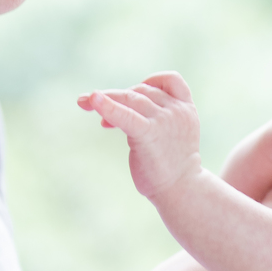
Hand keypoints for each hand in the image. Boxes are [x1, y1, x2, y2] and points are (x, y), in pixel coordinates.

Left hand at [77, 72, 201, 200]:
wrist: (182, 190)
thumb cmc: (171, 165)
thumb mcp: (173, 133)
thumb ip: (157, 117)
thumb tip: (120, 108)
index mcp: (186, 109)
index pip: (171, 80)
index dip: (150, 82)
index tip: (133, 95)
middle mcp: (177, 111)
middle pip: (141, 91)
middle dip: (117, 96)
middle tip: (92, 105)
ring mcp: (165, 120)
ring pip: (130, 98)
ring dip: (105, 99)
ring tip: (84, 103)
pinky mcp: (149, 133)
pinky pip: (126, 115)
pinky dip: (107, 106)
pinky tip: (92, 100)